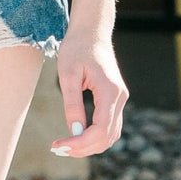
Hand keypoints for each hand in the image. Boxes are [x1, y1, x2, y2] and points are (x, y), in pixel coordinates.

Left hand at [50, 25, 127, 156]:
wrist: (91, 31)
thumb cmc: (77, 47)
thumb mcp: (67, 73)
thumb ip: (72, 103)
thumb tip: (74, 132)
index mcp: (109, 91)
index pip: (100, 130)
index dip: (80, 143)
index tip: (59, 145)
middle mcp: (120, 98)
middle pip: (108, 137)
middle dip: (84, 148)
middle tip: (59, 148)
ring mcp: (120, 99)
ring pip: (111, 134)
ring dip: (91, 145)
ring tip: (66, 145)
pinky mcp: (116, 98)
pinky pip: (110, 125)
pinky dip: (96, 136)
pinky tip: (78, 136)